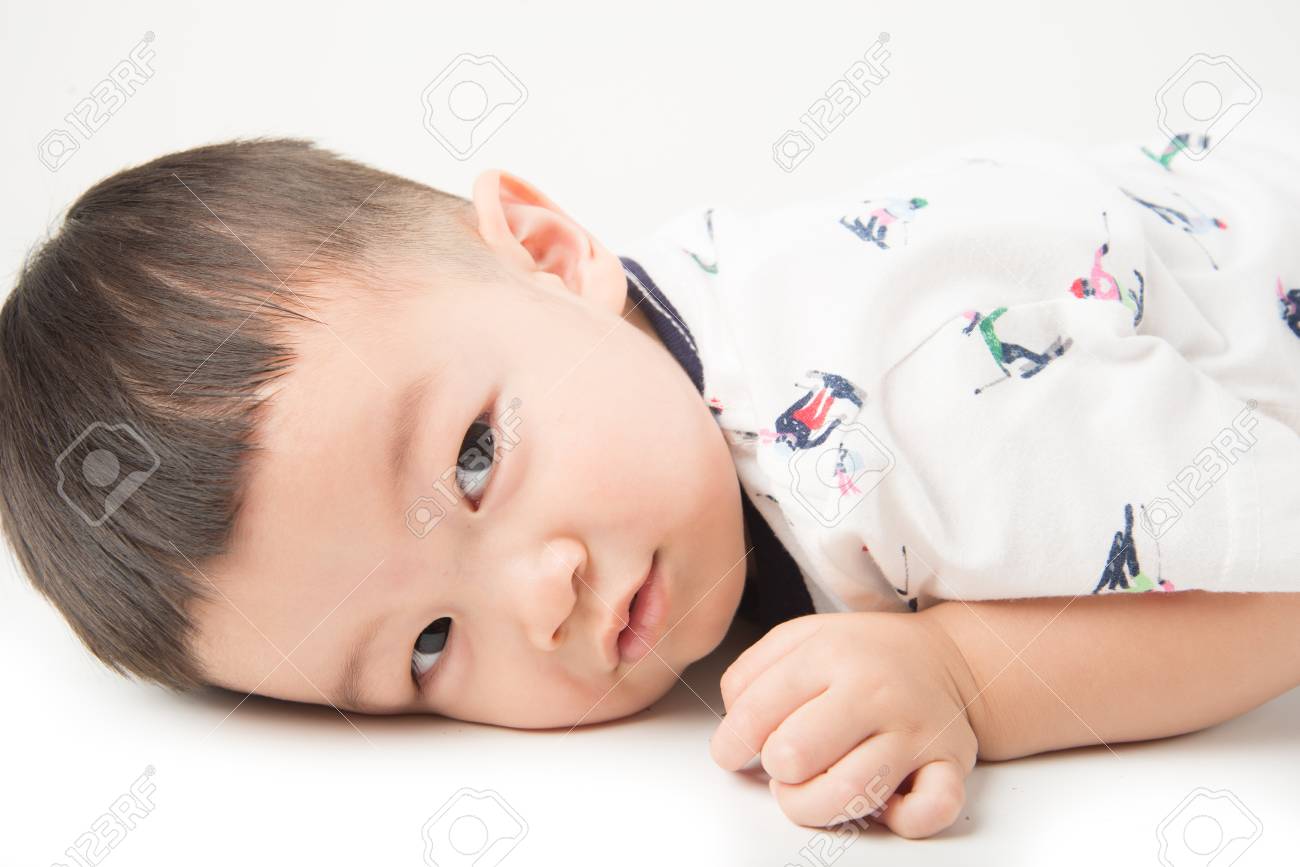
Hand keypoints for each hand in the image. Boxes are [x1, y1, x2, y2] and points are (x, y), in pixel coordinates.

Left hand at [710, 611, 978, 837]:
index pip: (756, 712)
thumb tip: (732, 724)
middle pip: (795, 755)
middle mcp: (873, 691)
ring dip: (815, 805)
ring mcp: (913, 730)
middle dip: (775, 769)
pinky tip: (885, 805)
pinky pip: (929, 810)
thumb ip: (752, 672)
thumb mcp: (802, 637)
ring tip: (812, 788)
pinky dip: (902, 819)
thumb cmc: (865, 656)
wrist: (947, 659)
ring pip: (849, 793)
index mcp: (831, 654)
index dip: (731, 742)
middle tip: (782, 762)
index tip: (732, 751)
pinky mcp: (949, 764)